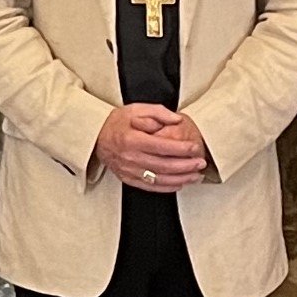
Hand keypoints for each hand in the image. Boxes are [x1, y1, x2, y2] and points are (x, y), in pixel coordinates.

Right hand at [93, 102, 210, 189]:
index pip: (162, 147)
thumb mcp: (136, 109)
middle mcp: (130, 157)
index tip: (195, 148)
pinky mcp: (128, 178)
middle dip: (186, 166)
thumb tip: (177, 120)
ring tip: (196, 176)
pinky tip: (180, 183)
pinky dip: (167, 187)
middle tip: (200, 163)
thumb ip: (158, 113)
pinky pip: (150, 187)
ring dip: (181, 179)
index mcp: (132, 139)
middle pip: (164, 165)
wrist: (96, 136)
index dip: (181, 149)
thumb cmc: (116, 122)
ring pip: (159, 179)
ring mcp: (129, 170)